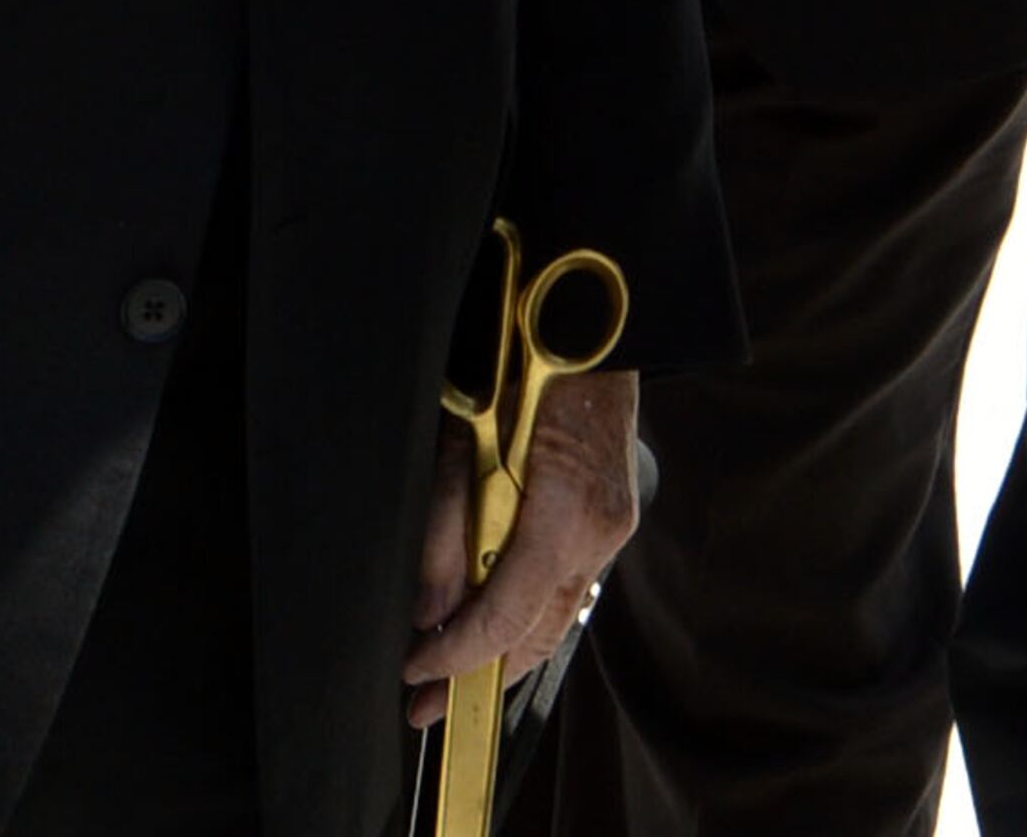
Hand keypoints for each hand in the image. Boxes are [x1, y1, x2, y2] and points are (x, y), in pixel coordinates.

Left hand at [403, 365, 638, 729]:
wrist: (593, 320)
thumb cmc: (526, 363)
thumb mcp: (466, 441)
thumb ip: (446, 530)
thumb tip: (429, 610)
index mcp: (565, 515)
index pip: (504, 617)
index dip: (455, 656)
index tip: (414, 675)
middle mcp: (599, 532)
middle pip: (536, 633)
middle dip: (478, 675)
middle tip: (426, 707)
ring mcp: (612, 526)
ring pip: (556, 617)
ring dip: (505, 651)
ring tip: (454, 676)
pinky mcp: (610, 516)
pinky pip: (566, 586)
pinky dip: (528, 613)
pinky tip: (496, 622)